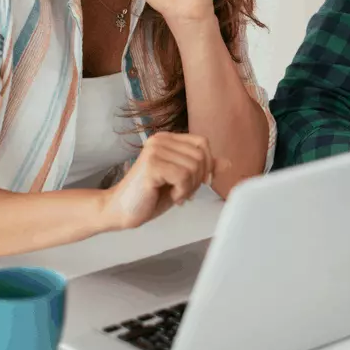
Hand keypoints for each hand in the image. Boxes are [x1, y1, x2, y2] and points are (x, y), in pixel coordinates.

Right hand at [100, 133, 228, 230]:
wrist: (120, 211)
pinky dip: (182, 192)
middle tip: (181, 192)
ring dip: (189, 188)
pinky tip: (170, 197)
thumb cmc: (151, 196)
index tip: (196, 183)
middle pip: (201, 156)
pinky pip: (184, 177)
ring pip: (194, 167)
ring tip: (174, 194)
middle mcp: (160, 140)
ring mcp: (155, 151)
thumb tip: (228, 163)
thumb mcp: (182, 181)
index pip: (203, 143)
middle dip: (197, 180)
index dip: (207, 165)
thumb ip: (203, 169)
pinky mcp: (151, 165)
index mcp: (167, 139)